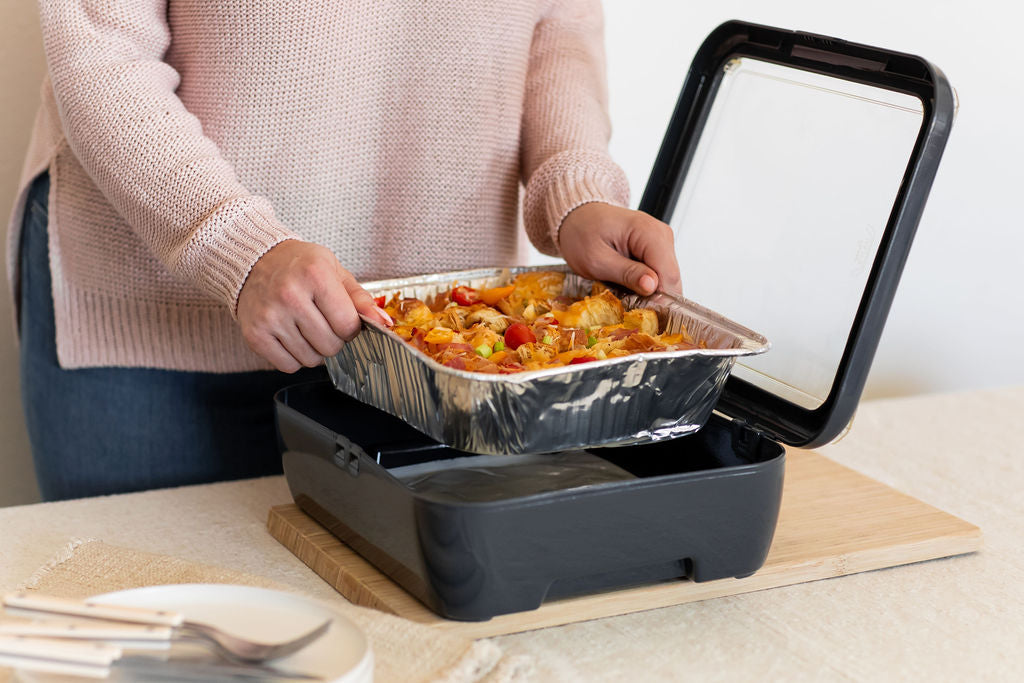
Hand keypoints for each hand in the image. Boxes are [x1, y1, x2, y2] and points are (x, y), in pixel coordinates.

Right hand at [237, 240, 391, 372]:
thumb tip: (384, 322)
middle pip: (330, 346)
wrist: (255, 260)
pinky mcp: (254, 334)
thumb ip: (360, 298)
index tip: (342, 319)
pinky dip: (295, 357)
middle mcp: (290, 296)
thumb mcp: (334, 271)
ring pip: (310, 359)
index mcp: (315, 275)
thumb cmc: (299, 266)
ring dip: (314, 350)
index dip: (351, 328)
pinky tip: (291, 336)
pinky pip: (288, 365)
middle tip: (323, 322)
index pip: (348, 325)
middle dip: (334, 340)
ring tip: (305, 327)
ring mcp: (270, 317)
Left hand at [558, 203, 681, 295]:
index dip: (659, 299)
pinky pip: (660, 275)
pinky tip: (628, 285)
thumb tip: (652, 286)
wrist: (577, 218)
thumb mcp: (596, 259)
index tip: (644, 314)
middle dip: (654, 298)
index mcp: (648, 232)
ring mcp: (662, 242)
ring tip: (624, 293)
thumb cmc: (582, 233)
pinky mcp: (657, 250)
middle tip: (629, 307)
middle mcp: (661, 235)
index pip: (668, 274)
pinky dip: (646, 285)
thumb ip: (626, 273)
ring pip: (667, 280)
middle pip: (671, 278)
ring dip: (649, 293)